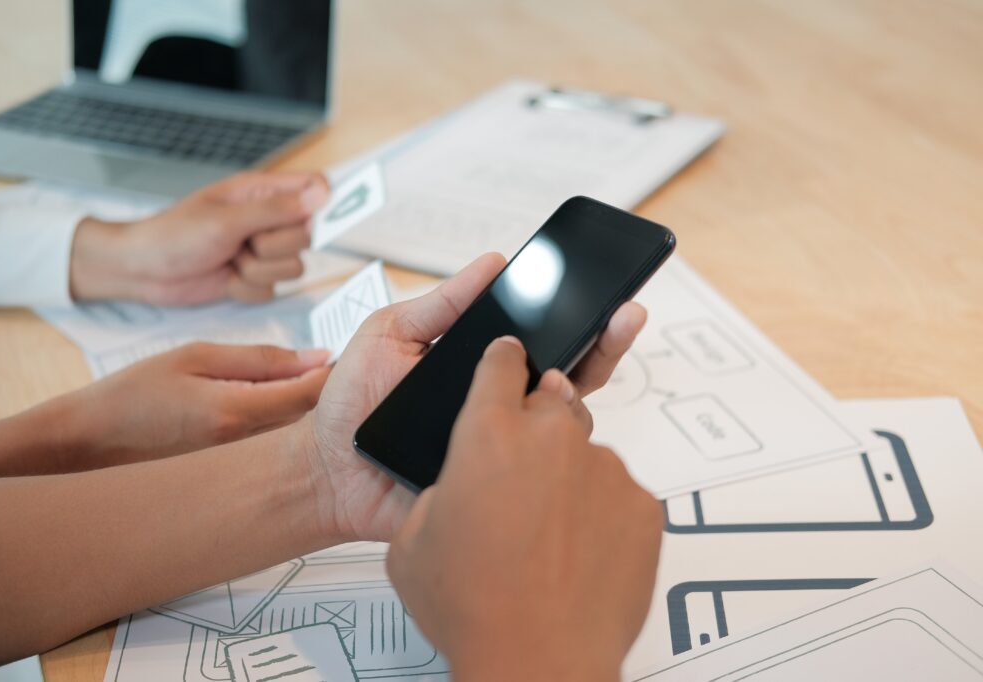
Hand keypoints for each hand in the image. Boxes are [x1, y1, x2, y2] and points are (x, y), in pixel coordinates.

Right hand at [0, 343, 330, 477]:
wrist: (89, 443)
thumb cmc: (133, 395)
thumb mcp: (195, 357)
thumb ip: (258, 358)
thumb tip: (314, 356)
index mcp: (235, 412)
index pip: (309, 395)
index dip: (334, 376)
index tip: (347, 357)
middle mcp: (243, 445)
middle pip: (309, 420)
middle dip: (327, 396)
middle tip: (338, 373)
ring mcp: (237, 464)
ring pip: (294, 435)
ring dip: (306, 412)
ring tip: (306, 388)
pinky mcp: (230, 472)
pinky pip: (272, 447)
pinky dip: (282, 427)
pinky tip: (275, 413)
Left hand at [69, 171, 329, 304]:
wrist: (143, 271)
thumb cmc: (174, 234)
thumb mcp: (227, 219)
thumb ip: (276, 209)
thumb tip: (322, 193)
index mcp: (263, 192)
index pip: (315, 188)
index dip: (324, 204)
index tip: (312, 220)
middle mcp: (268, 220)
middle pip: (308, 236)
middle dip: (275, 247)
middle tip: (242, 241)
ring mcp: (263, 250)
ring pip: (294, 268)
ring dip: (258, 270)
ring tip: (229, 259)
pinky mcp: (255, 278)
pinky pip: (273, 290)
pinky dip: (248, 289)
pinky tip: (225, 277)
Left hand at [302, 252, 647, 541]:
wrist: (325, 468)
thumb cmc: (352, 401)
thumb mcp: (391, 333)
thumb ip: (442, 303)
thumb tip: (493, 262)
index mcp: (486, 367)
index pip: (549, 341)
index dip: (584, 319)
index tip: (610, 294)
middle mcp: (504, 406)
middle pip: (574, 378)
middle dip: (607, 345)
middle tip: (624, 316)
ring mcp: (503, 448)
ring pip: (565, 427)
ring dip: (573, 398)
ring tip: (556, 379)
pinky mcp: (492, 487)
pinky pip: (534, 477)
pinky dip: (548, 455)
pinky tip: (542, 433)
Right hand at [386, 337, 663, 681]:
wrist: (539, 660)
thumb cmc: (474, 607)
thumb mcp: (411, 543)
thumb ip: (436, 493)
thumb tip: (455, 489)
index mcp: (487, 433)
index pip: (500, 363)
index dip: (501, 358)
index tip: (508, 355)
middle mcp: (550, 437)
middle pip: (550, 399)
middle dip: (534, 423)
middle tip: (519, 473)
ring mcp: (603, 468)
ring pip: (586, 451)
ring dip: (568, 474)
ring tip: (547, 531)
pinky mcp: (641, 503)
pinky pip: (618, 492)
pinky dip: (601, 511)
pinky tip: (577, 551)